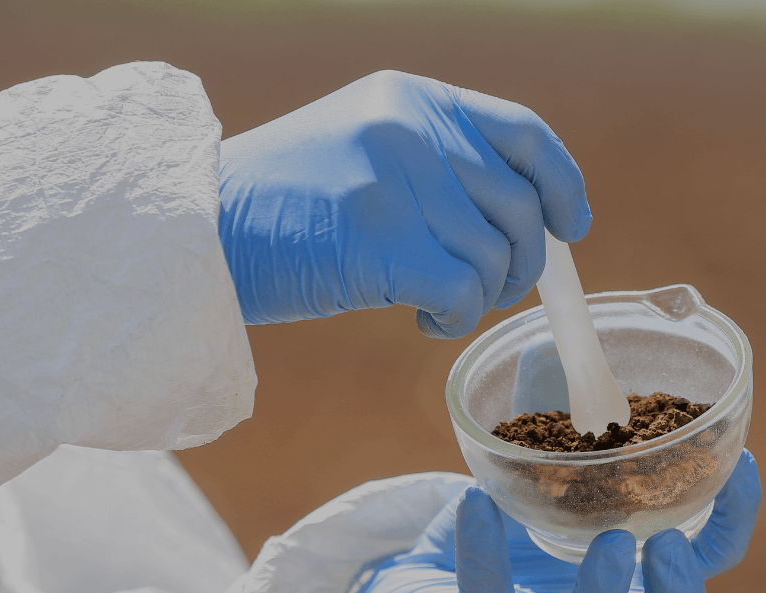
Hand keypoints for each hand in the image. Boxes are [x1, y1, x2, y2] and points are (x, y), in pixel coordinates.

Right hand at [217, 70, 590, 336]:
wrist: (195, 228)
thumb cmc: (282, 204)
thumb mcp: (363, 147)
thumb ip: (437, 163)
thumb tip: (526, 217)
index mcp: (413, 98)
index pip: (525, 135)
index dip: (563, 185)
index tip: (570, 226)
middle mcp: (411, 130)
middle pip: (519, 207)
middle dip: (520, 263)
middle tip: (488, 289)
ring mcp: (396, 183)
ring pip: (493, 256)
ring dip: (482, 296)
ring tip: (440, 305)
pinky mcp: (380, 242)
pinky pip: (463, 292)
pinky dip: (455, 318)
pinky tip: (424, 321)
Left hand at [337, 450, 761, 592]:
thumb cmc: (499, 541)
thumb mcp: (538, 483)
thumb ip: (556, 424)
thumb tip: (560, 344)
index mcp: (633, 581)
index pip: (707, 560)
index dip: (734, 519)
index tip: (742, 462)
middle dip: (682, 590)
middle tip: (672, 542)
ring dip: (603, 592)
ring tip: (611, 542)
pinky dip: (484, 550)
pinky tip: (474, 500)